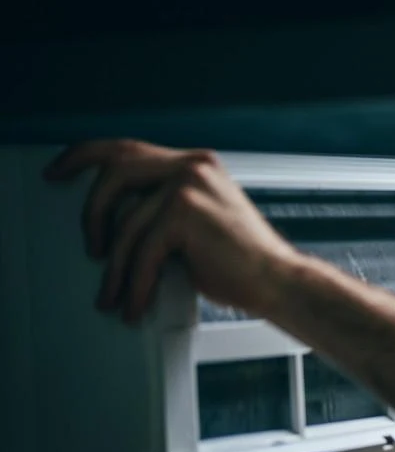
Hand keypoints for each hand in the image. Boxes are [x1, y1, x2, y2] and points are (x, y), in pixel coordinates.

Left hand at [44, 139, 300, 324]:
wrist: (279, 282)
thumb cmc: (243, 263)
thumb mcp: (199, 224)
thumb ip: (163, 209)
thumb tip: (115, 226)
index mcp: (195, 164)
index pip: (127, 149)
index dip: (84, 156)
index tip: (58, 172)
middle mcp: (191, 166)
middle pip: (114, 172)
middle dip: (90, 212)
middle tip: (88, 246)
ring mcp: (188, 186)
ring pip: (126, 226)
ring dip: (117, 269)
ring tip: (115, 294)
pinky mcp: (185, 214)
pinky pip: (143, 251)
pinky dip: (136, 284)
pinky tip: (136, 303)